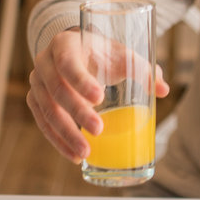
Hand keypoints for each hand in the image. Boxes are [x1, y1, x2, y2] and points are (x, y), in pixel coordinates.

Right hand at [26, 28, 168, 162]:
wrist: (77, 49)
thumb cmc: (101, 52)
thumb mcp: (121, 54)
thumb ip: (143, 69)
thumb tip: (164, 89)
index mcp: (65, 44)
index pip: (67, 62)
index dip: (81, 81)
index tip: (99, 98)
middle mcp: (44, 61)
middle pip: (56, 89)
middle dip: (77, 112)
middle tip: (98, 130)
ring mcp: (37, 82)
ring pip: (47, 110)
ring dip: (65, 133)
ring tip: (86, 153)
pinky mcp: (35, 100)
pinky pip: (42, 123)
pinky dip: (57, 141)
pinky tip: (74, 156)